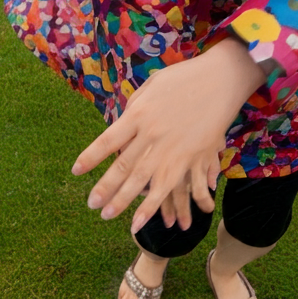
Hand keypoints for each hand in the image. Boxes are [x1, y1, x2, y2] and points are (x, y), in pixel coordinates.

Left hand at [71, 38, 265, 232]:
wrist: (221, 79)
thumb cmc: (185, 77)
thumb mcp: (153, 85)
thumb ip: (136, 107)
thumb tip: (122, 124)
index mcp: (139, 113)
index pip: (107, 140)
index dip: (91, 157)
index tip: (76, 170)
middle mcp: (151, 133)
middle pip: (122, 166)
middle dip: (104, 187)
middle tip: (91, 204)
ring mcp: (170, 148)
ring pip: (141, 182)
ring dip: (122, 201)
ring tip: (106, 215)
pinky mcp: (189, 158)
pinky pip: (167, 187)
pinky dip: (152, 206)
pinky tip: (139, 221)